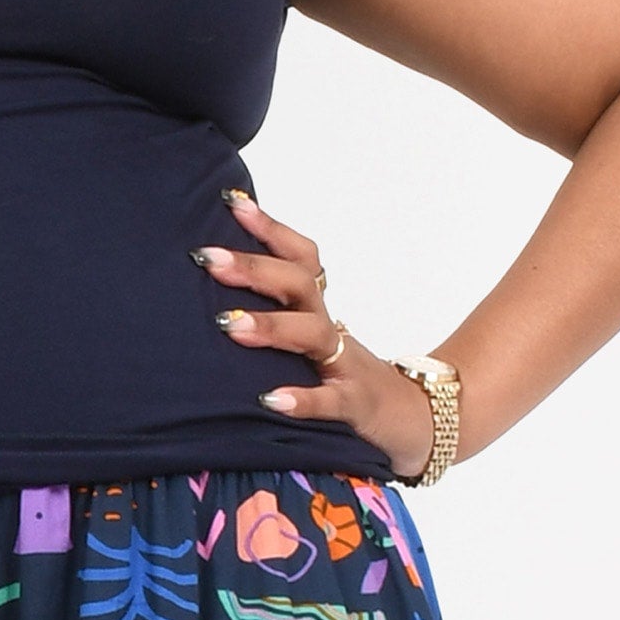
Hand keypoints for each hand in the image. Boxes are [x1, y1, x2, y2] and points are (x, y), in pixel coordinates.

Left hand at [191, 190, 437, 480]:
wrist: (410, 417)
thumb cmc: (340, 374)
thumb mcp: (307, 337)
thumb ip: (272, 313)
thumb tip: (214, 285)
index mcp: (315, 308)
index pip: (298, 256)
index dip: (269, 228)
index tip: (232, 202)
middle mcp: (329, 327)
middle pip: (298, 284)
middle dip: (253, 268)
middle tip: (209, 259)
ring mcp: (345, 365)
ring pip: (312, 334)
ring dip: (270, 326)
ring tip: (227, 325)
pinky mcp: (356, 405)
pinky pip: (331, 401)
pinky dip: (304, 399)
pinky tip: (272, 399)